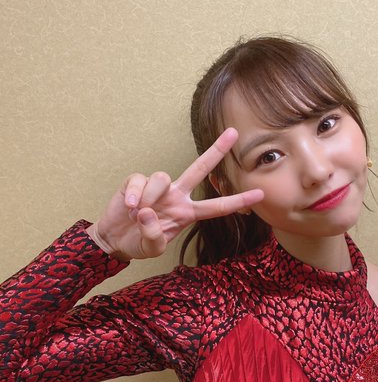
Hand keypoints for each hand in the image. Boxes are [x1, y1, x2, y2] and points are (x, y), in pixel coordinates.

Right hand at [87, 128, 263, 259]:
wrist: (114, 238)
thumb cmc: (139, 242)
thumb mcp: (152, 248)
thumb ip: (154, 235)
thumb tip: (146, 212)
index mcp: (187, 213)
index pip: (217, 207)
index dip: (238, 201)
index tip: (260, 193)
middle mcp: (177, 196)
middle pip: (200, 169)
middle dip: (217, 150)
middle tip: (234, 132)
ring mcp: (158, 187)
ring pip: (163, 177)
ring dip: (149, 197)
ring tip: (137, 214)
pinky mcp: (137, 182)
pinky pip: (140, 180)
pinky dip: (133, 194)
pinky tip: (128, 206)